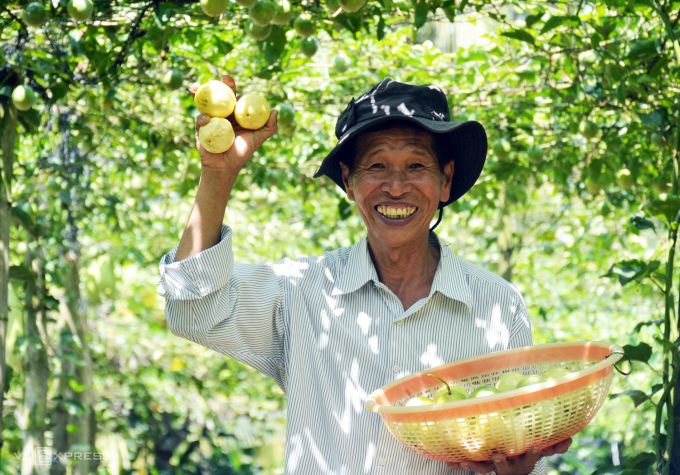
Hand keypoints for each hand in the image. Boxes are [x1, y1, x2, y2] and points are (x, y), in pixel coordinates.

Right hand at [190, 74, 277, 172]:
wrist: (226, 167)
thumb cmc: (243, 151)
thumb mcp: (258, 138)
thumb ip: (269, 126)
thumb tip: (276, 111)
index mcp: (235, 113)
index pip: (233, 96)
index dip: (231, 86)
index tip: (229, 80)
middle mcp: (222, 114)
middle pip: (218, 96)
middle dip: (217, 84)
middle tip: (222, 79)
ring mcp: (210, 120)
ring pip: (204, 104)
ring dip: (199, 94)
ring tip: (196, 87)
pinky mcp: (200, 129)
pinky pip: (200, 120)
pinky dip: (202, 118)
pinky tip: (206, 119)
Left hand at [446, 438, 571, 473]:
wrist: (516, 461)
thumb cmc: (530, 449)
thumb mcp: (545, 447)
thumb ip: (556, 445)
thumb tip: (568, 440)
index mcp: (524, 461)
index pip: (531, 458)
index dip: (534, 453)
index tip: (536, 446)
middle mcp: (509, 466)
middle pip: (504, 468)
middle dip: (501, 464)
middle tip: (498, 455)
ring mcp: (493, 466)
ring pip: (483, 468)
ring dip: (474, 466)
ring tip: (463, 461)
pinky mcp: (481, 464)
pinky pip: (469, 463)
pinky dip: (458, 462)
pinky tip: (447, 459)